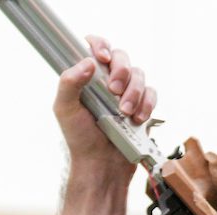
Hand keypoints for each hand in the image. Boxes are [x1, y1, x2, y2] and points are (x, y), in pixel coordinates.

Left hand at [53, 35, 155, 177]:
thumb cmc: (80, 140)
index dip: (101, 46)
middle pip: (121, 57)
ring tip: (124, 113)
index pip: (95, 48)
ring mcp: (125, 93)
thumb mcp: (65, 110)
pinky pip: (152, 92)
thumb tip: (88, 62)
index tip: (102, 59)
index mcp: (86, 79)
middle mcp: (106, 82)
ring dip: (134, 92)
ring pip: (139, 74)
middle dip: (121, 71)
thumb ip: (69, 83)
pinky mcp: (141, 106)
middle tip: (113, 92)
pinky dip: (146, 104)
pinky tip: (137, 119)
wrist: (102, 166)